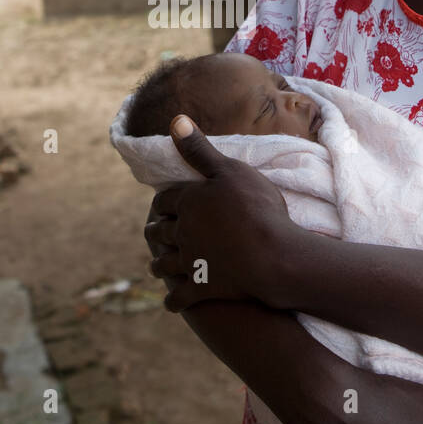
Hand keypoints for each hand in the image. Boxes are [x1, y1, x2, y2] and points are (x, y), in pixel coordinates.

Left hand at [143, 114, 303, 311]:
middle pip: (160, 232)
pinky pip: (182, 298)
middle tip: (151, 233)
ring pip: (165, 265)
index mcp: (187, 203)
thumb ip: (200, 150)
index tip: (160, 203)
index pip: (166, 200)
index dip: (163, 201)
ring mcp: (190, 263)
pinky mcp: (201, 289)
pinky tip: (172, 303)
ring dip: (159, 265)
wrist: (271, 255)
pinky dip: (175, 301)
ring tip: (156, 267)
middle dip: (155, 231)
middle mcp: (181, 233)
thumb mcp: (230, 170)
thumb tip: (175, 120)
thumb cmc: (256, 208)